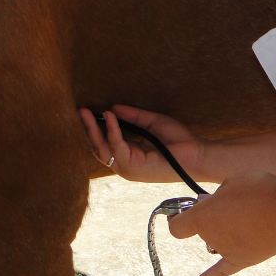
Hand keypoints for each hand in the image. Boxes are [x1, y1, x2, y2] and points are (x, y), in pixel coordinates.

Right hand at [78, 105, 205, 183]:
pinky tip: (109, 117)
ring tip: (85, 112)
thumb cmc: (179, 141)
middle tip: (80, 110)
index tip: (88, 111)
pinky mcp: (133, 167)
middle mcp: (125, 164)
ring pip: (102, 149)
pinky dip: (112, 131)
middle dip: (88, 128)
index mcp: (129, 155)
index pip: (105, 143)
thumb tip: (113, 107)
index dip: (95, 128)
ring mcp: (127, 168)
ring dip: (93, 130)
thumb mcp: (153, 122)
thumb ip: (134, 117)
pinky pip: (117, 147)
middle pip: (98, 147)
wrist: (196, 154)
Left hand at [167, 172, 275, 275]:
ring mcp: (225, 250)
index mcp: (202, 217)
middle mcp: (210, 237)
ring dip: (224, 229)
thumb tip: (211, 202)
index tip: (186, 209)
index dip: (179, 216)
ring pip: (218, 239)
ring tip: (249, 213)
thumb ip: (219, 193)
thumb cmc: (261, 191)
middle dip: (212, 214)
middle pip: (203, 228)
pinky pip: (220, 271)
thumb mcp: (235, 181)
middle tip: (236, 200)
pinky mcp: (243, 260)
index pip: (178, 225)